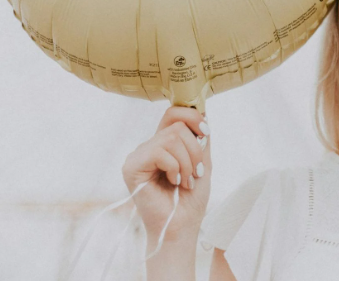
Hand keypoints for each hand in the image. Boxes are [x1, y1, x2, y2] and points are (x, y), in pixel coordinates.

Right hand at [121, 106, 211, 245]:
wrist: (182, 225)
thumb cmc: (191, 198)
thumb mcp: (202, 161)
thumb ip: (201, 138)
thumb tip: (203, 112)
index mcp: (164, 143)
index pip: (173, 113)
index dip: (193, 116)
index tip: (206, 133)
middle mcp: (149, 146)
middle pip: (176, 125)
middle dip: (195, 149)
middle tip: (196, 173)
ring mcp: (139, 155)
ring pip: (171, 138)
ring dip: (187, 162)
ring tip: (186, 181)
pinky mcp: (132, 166)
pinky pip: (159, 152)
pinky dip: (174, 167)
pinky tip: (173, 182)